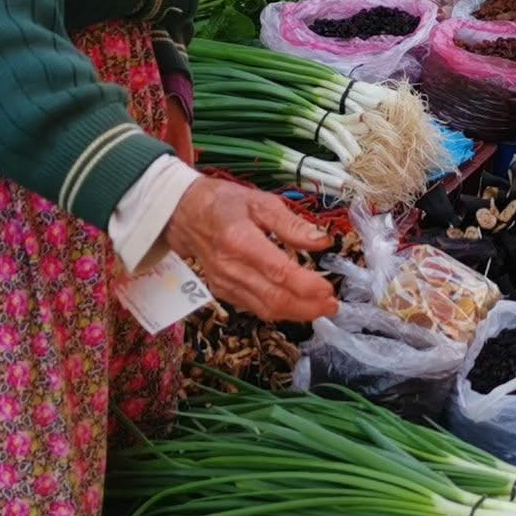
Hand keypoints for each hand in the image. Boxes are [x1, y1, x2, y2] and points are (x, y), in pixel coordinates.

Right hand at [164, 177, 336, 322]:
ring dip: (296, 313)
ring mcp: (224, 283)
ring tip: (321, 308)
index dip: (306, 286)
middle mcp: (230, 267)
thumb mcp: (261, 202)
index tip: (328, 289)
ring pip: (265, 309)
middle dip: (307, 307)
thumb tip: (323, 241)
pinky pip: (254, 307)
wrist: (183, 213)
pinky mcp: (222, 291)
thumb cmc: (224, 203)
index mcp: (240, 240)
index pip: (278, 272)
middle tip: (332, 305)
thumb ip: (292, 224)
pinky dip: (278, 310)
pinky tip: (297, 305)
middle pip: (273, 298)